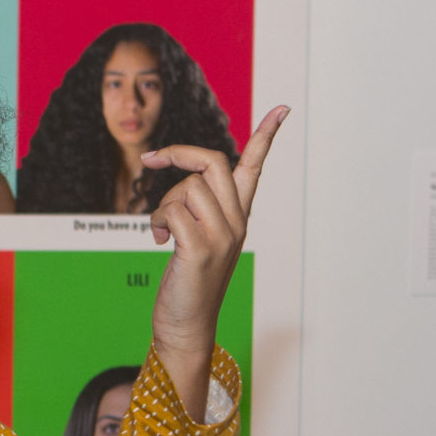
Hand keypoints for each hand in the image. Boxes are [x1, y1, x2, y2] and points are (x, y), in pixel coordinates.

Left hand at [144, 106, 287, 416]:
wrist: (185, 326)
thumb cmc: (187, 282)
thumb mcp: (197, 239)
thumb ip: (197, 207)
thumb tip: (183, 176)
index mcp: (239, 217)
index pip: (255, 168)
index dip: (265, 136)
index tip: (281, 109)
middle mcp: (236, 223)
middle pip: (213, 162)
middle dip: (179, 153)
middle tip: (153, 159)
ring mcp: (222, 236)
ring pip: (187, 188)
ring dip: (163, 203)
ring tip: (162, 231)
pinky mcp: (201, 249)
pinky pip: (172, 212)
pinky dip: (157, 222)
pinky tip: (159, 242)